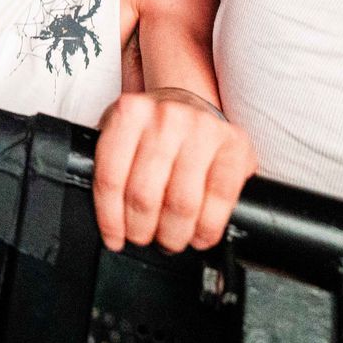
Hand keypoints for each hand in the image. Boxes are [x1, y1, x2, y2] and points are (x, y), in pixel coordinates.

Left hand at [92, 90, 256, 253]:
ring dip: (173, 234)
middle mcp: (166, 118)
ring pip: (182, 203)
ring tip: (169, 240)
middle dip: (142, 230)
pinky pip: (219, 200)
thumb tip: (108, 219)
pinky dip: (207, 228)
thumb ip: (110, 164)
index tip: (115, 238)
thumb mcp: (121, 133)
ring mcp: (203, 130)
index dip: (110, 219)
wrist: (191, 102)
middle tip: (144, 238)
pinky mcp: (234, 146)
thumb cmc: (153, 128)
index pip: (110, 178)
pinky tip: (198, 236)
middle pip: (145, 195)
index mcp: (130, 113)